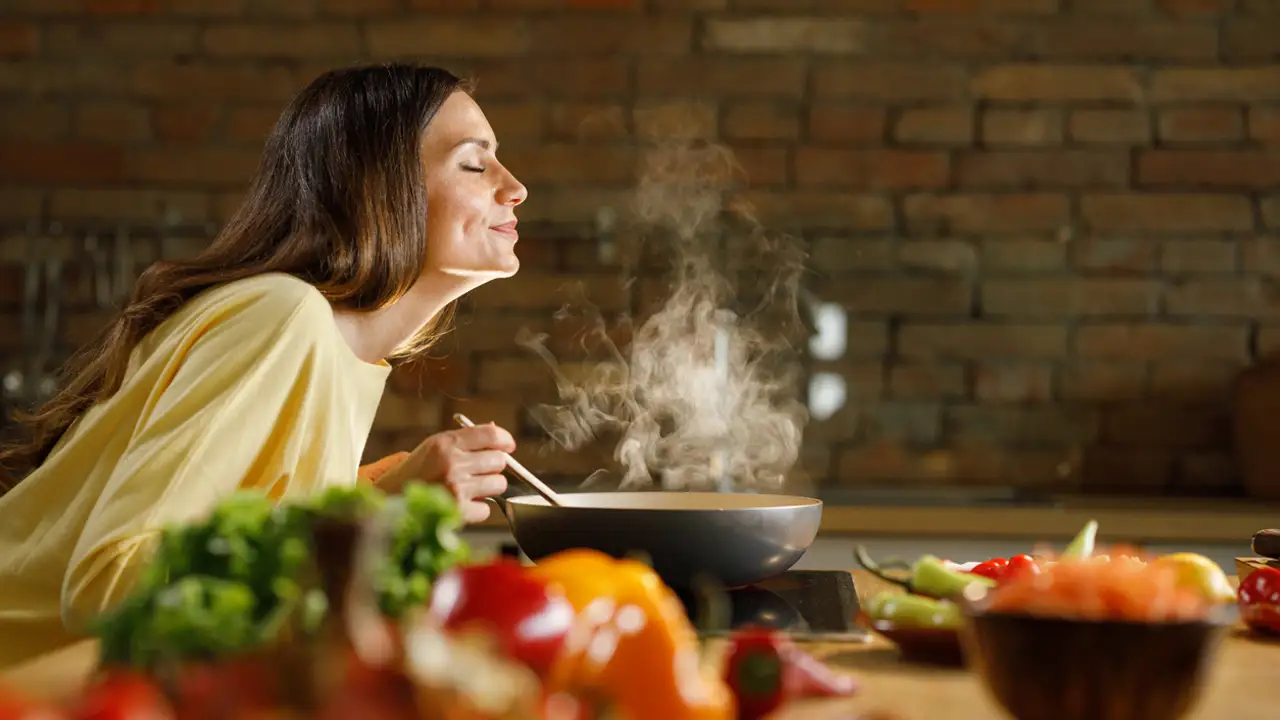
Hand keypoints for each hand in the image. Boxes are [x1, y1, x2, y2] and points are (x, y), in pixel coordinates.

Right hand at [375, 423, 514, 522]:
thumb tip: (497, 434)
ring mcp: (456, 488)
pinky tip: (461, 505)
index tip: (508, 446)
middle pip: (499, 461)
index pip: (490, 434)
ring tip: (468, 489)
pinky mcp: (458, 511)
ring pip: (498, 484)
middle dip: (493, 467)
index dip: (504, 440)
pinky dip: (478, 509)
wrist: (385, 504)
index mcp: (444, 443)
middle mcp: (452, 463)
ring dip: (488, 488)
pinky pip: (486, 508)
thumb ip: (463, 441)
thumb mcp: (432, 448)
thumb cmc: (411, 475)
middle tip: (479, 472)